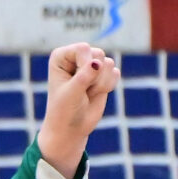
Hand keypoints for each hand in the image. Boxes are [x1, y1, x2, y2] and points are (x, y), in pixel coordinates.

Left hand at [36, 44, 119, 178]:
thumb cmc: (64, 111)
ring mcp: (91, 64)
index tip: (75, 83)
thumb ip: (84, 76)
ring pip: (109, 64)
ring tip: (86, 94)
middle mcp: (77, 56)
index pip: (83, 49)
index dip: (84, 66)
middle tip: (81, 91)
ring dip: (100, 84)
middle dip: (93, 77)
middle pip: (98, 54)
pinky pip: (115, 73)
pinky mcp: (103, 74)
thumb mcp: (71, 93)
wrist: (70, 130)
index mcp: (62, 56)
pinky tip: (95, 94)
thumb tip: (98, 63)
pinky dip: (108, 87)